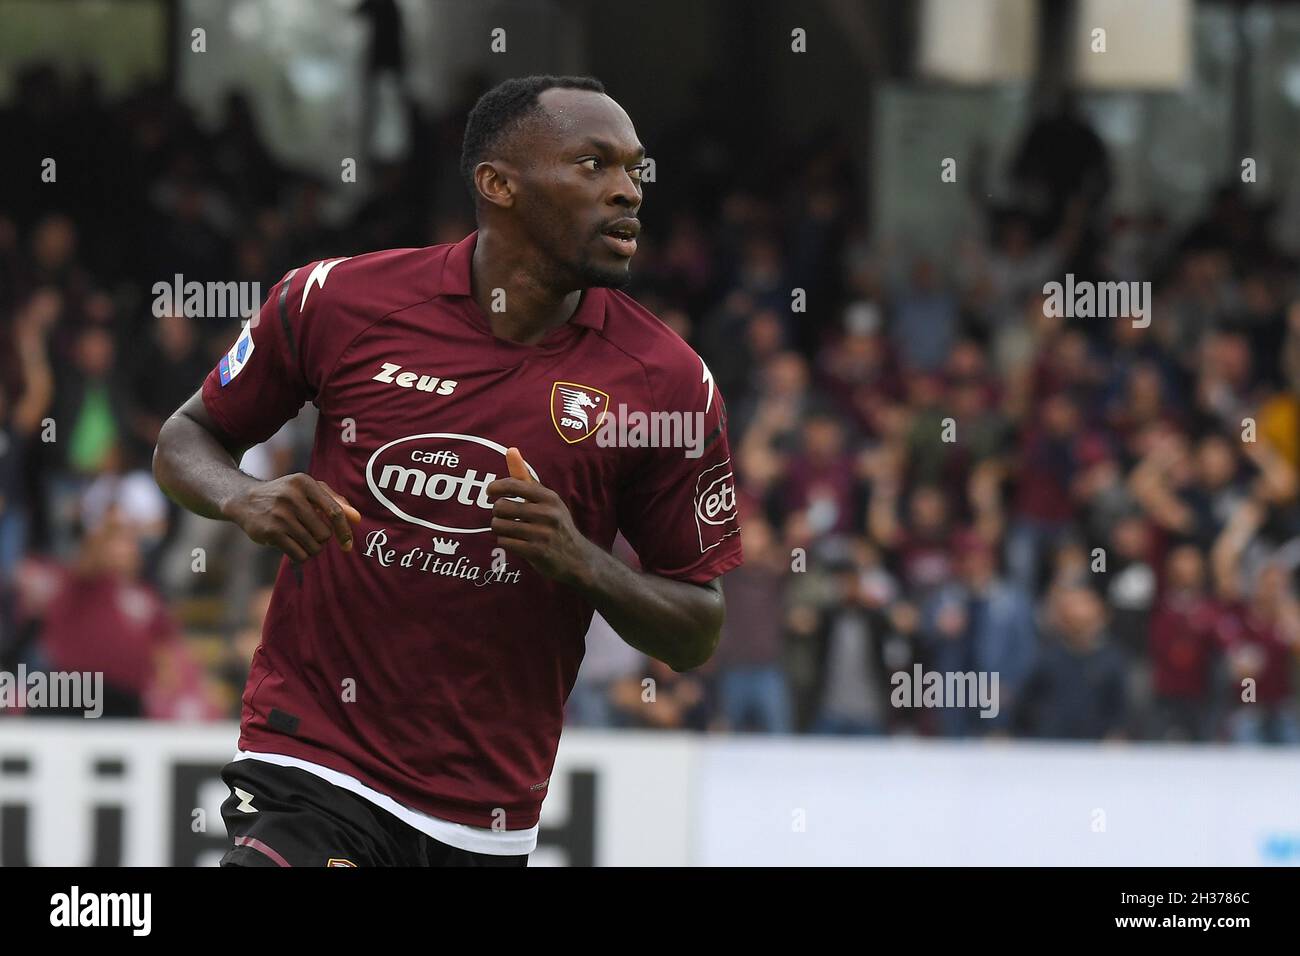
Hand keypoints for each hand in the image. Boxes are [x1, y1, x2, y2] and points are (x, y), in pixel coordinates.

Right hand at [224, 473, 360, 561]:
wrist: (245, 500)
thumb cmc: (286, 495)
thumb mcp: (309, 490)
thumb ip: (335, 501)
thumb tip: (357, 519)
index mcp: (305, 482)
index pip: (335, 511)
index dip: (344, 530)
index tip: (347, 544)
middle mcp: (292, 496)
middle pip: (324, 533)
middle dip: (321, 539)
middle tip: (311, 533)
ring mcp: (279, 515)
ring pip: (313, 546)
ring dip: (312, 549)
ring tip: (302, 539)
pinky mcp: (270, 532)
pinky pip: (299, 554)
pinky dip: (301, 556)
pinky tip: (293, 546)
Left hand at [486, 447, 590, 583]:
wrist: (578, 559)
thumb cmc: (556, 525)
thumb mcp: (547, 500)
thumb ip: (525, 477)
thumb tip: (510, 450)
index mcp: (549, 497)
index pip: (514, 485)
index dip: (495, 487)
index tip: (490, 492)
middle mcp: (547, 514)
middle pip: (501, 507)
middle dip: (497, 513)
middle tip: (503, 517)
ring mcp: (542, 534)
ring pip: (499, 526)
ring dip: (499, 528)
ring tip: (508, 530)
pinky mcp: (536, 552)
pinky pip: (504, 542)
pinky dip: (505, 542)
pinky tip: (515, 542)